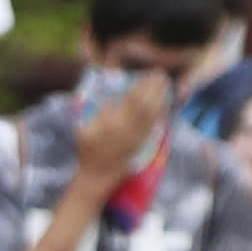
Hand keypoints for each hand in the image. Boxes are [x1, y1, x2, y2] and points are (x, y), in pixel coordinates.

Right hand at [66, 73, 172, 201]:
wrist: (97, 176)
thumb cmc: (87, 152)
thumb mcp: (85, 130)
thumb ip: (99, 114)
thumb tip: (111, 100)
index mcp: (112, 123)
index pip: (132, 99)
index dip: (142, 86)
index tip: (148, 75)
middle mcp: (127, 129)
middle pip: (146, 104)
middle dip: (155, 89)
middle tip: (161, 75)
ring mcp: (137, 138)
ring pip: (152, 115)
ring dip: (161, 99)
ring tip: (165, 86)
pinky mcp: (142, 145)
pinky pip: (154, 127)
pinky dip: (159, 115)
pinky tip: (163, 106)